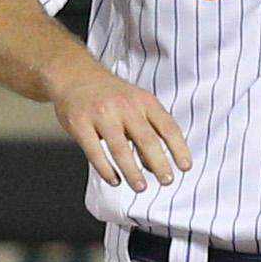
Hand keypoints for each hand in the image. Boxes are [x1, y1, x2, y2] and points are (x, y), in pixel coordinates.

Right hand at [51, 55, 191, 191]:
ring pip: (120, 148)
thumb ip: (149, 129)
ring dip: (132, 171)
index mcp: (143, 101)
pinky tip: (114, 180)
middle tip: (167, 180)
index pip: (167, 126)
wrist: (74, 75)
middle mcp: (125, 106)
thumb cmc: (110, 94)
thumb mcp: (136, 102)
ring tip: (140, 186)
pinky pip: (95, 152)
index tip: (185, 166)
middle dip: (159, 163)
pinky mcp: (80, 124)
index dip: (179, 148)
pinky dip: (106, 170)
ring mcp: (101, 114)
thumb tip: (155, 165)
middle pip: (146, 139)